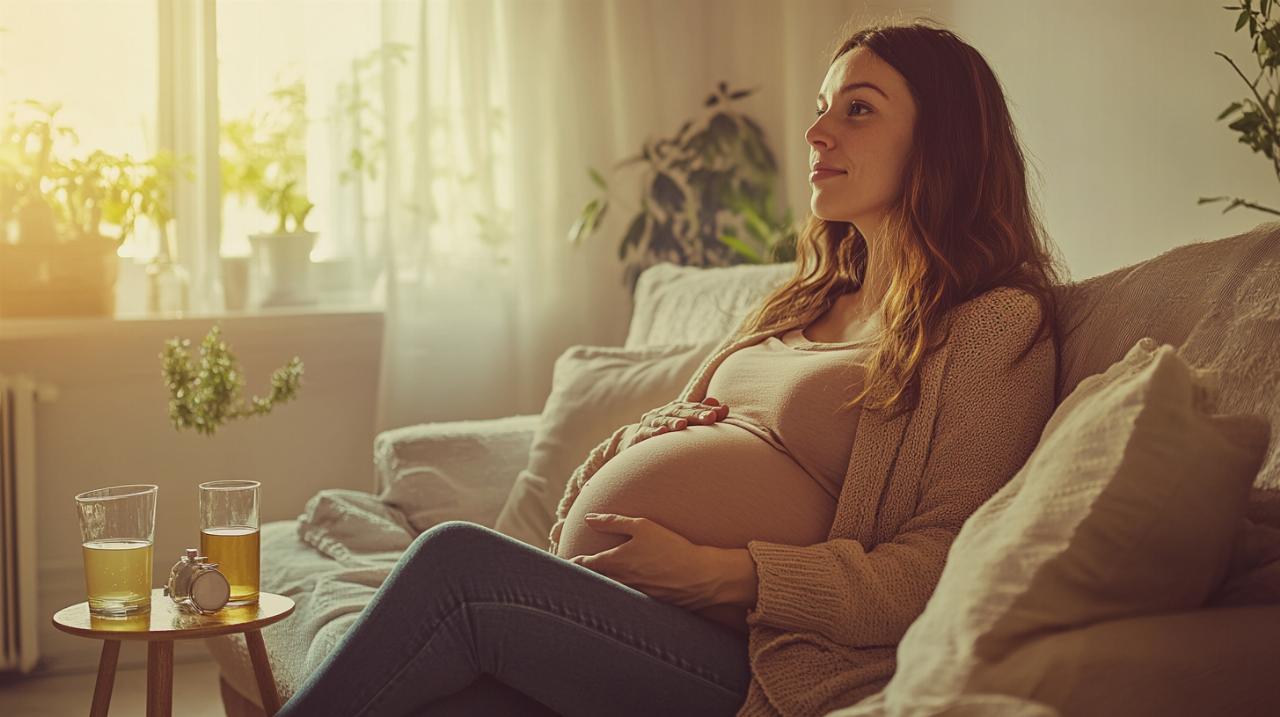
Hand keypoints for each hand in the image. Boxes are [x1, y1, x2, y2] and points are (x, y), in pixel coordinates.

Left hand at [567, 514, 721, 610]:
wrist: (697, 576)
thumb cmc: (670, 547)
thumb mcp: (642, 526)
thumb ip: (613, 521)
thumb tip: (588, 518)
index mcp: (615, 562)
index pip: (584, 564)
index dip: (572, 564)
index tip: (562, 563)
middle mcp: (619, 581)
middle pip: (591, 582)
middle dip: (579, 580)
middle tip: (567, 579)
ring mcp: (630, 595)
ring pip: (605, 593)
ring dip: (595, 589)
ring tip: (587, 587)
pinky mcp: (643, 603)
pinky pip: (622, 600)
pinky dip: (613, 597)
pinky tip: (616, 595)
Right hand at [631, 397, 729, 444]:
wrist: (632, 441)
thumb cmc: (664, 431)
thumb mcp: (683, 422)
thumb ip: (701, 414)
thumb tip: (723, 406)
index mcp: (674, 410)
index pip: (692, 407)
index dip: (706, 409)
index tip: (721, 413)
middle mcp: (661, 414)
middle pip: (679, 412)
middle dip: (695, 415)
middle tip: (710, 418)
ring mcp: (648, 425)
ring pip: (662, 421)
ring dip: (673, 422)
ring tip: (683, 425)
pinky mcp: (636, 437)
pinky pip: (644, 434)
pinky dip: (653, 433)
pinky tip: (661, 433)